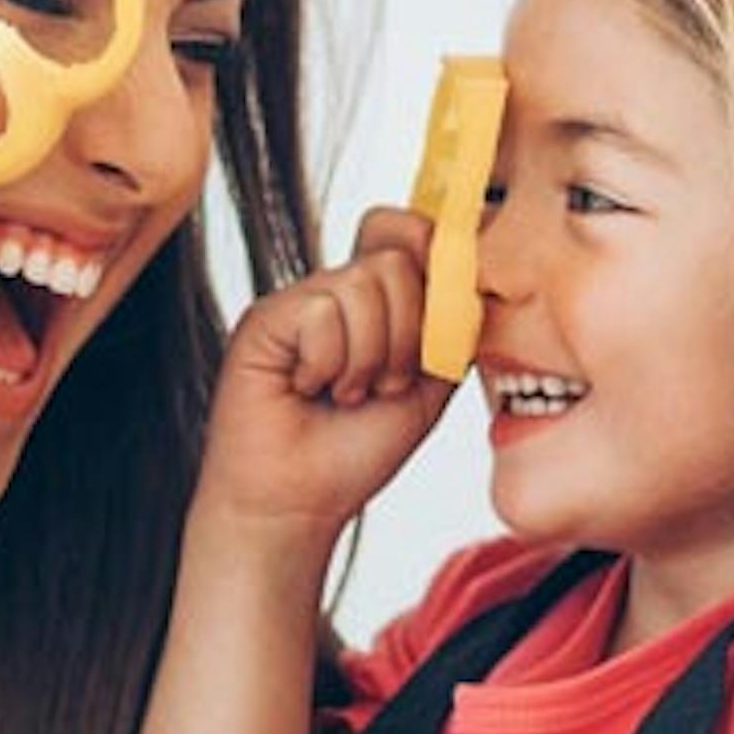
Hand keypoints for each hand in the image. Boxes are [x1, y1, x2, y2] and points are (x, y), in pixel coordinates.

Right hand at [196, 208, 454, 547]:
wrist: (300, 503)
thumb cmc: (355, 450)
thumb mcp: (429, 383)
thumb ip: (452, 326)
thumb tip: (468, 275)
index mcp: (374, 299)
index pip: (409, 230)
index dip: (432, 260)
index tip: (437, 325)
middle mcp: (334, 290)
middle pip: (397, 257)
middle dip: (407, 334)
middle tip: (382, 384)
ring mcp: (298, 301)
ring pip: (361, 283)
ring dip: (368, 357)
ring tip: (344, 394)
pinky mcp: (265, 320)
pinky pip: (321, 311)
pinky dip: (329, 364)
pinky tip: (307, 391)